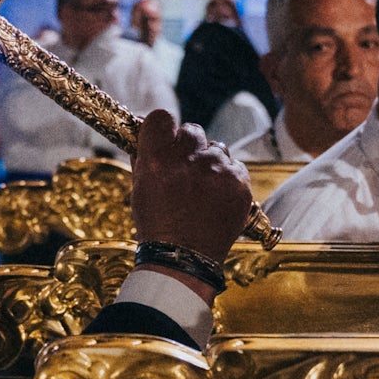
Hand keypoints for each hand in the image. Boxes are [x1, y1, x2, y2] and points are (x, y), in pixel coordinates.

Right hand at [130, 109, 250, 266]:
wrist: (184, 260)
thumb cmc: (158, 227)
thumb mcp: (140, 190)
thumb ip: (144, 158)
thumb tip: (147, 135)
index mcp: (157, 159)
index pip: (162, 118)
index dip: (163, 128)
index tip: (165, 139)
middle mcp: (188, 160)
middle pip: (192, 130)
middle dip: (188, 146)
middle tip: (184, 168)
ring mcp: (216, 171)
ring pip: (216, 148)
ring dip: (209, 162)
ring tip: (202, 189)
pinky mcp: (239, 183)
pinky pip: (234, 166)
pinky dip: (227, 178)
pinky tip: (216, 198)